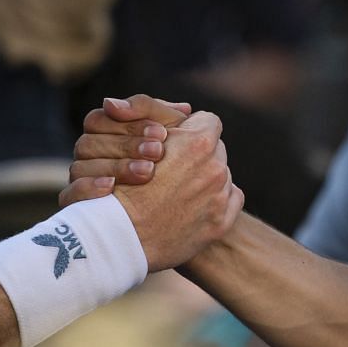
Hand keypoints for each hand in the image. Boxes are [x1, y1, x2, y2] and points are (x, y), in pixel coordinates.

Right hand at [61, 94, 193, 202]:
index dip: (129, 124)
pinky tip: (112, 187)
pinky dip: (88, 188)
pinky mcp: (77, 209)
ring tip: (148, 173)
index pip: (99, 120)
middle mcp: (87, 159)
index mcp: (102, 136)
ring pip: (80, 167)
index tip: (161, 133)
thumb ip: (156, 113)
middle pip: (89, 143)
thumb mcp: (174, 136)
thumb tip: (145, 105)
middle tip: (158, 152)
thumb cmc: (178, 169)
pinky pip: (69, 196)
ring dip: (115, 167)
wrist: (183, 217)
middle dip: (126, 146)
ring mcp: (79, 183)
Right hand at [111, 109, 243, 271]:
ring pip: (221, 175)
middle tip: (172, 168)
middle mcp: (215, 168)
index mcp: (198, 143)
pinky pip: (231, 200)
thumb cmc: (120, 184)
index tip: (174, 142)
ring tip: (176, 191)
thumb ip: (156, 113)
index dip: (189, 130)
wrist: (116, 237)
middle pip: (215, 149)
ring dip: (204, 179)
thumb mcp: (132, 136)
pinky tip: (190, 207)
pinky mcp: (220, 223)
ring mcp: (219, 198)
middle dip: (197, 155)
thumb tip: (186, 109)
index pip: (207, 121)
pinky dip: (215, 202)